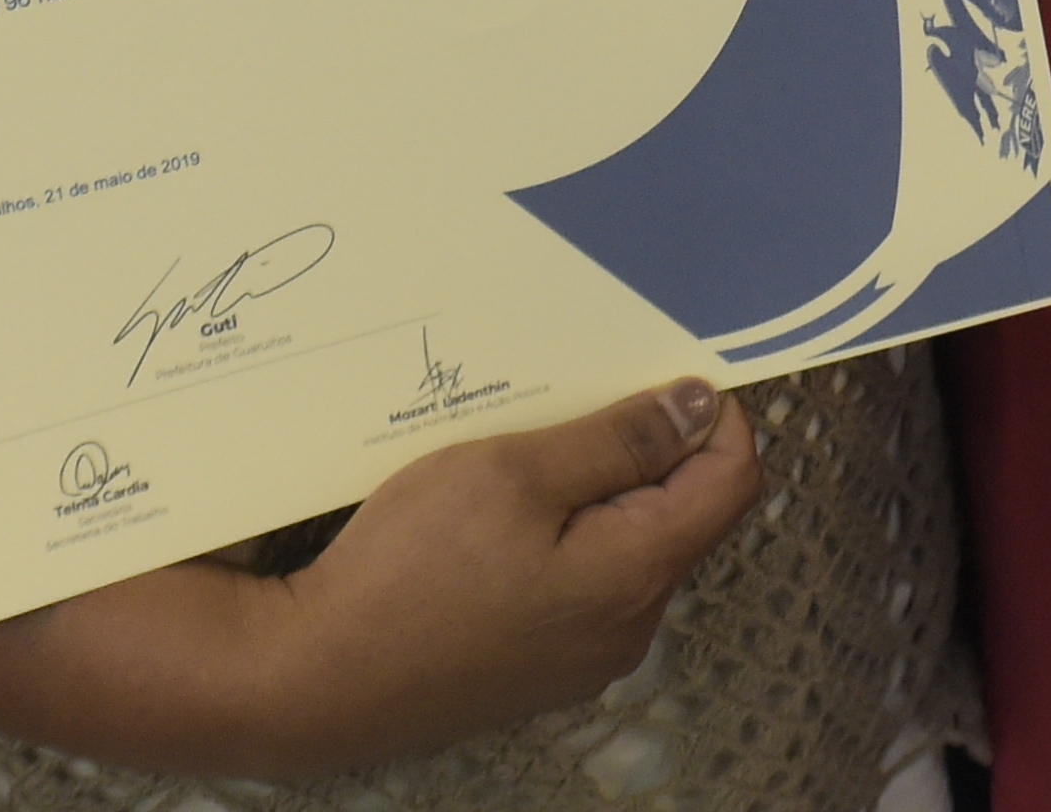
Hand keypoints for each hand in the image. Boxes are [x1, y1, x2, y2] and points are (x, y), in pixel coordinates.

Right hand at [202, 381, 765, 778]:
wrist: (317, 677)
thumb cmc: (411, 567)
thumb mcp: (516, 473)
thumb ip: (620, 440)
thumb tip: (701, 406)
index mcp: (638, 575)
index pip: (733, 479)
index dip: (715, 415)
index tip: (660, 372)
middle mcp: (629, 627)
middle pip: (683, 514)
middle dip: (651, 448)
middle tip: (577, 401)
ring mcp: (584, 657)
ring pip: (628, 548)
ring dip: (599, 491)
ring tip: (529, 452)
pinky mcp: (539, 668)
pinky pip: (583, 585)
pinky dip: (565, 536)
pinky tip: (503, 514)